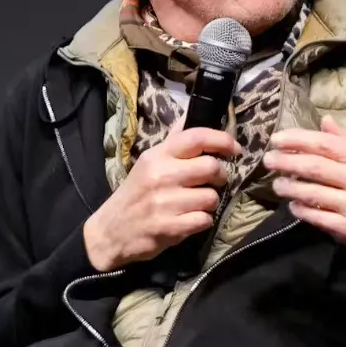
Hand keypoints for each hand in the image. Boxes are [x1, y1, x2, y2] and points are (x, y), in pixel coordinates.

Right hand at [83, 122, 239, 271]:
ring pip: (211, 197)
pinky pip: (204, 220)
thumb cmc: (135, 193)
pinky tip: (190, 220)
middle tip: (214, 181)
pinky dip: (202, 221)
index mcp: (157, 155)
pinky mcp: (168, 227)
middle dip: (220, 176)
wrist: (110, 231)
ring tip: (196, 204)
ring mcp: (164, 202)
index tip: (235, 148)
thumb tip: (191, 115)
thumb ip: (173, 141)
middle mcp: (161, 175)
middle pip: (211, 167)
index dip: (222, 140)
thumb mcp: (149, 162)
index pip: (196, 137)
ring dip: (210, 202)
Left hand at [262, 115, 345, 261]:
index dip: (297, 140)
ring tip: (276, 184)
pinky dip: (302, 210)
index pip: (326, 144)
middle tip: (267, 160)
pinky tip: (293, 206)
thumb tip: (324, 122)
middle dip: (286, 161)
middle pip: (314, 167)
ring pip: (312, 193)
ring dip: (289, 187)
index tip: (277, 139)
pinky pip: (318, 218)